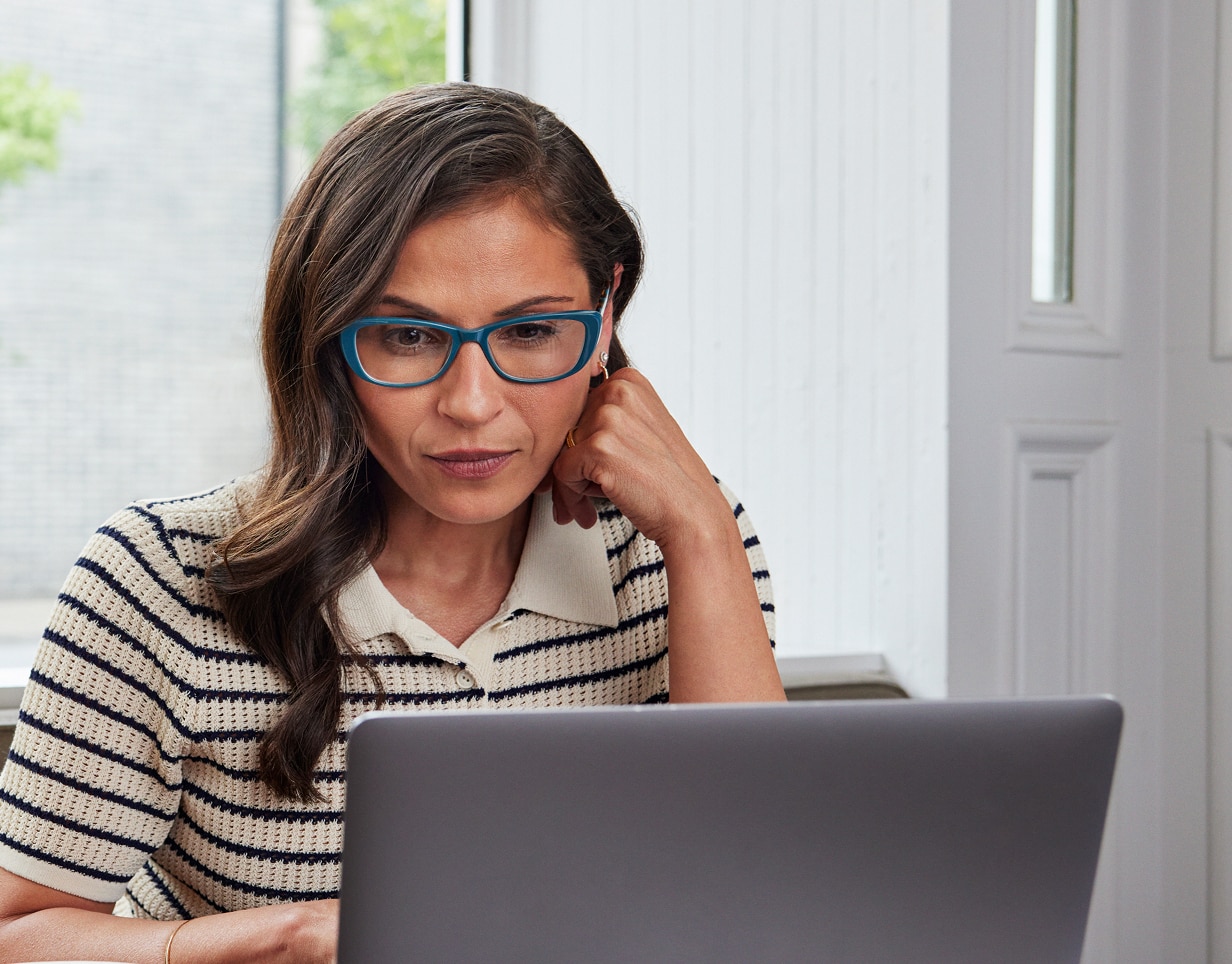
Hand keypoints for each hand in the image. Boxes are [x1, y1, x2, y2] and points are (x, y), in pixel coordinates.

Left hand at [546, 368, 729, 552]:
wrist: (692, 513)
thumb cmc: (668, 479)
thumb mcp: (641, 429)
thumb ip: (607, 418)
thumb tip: (557, 429)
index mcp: (628, 381)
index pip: (578, 410)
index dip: (581, 445)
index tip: (594, 469)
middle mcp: (618, 391)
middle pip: (566, 430)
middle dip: (574, 467)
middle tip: (591, 494)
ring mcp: (608, 417)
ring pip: (561, 452)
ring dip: (572, 485)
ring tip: (593, 504)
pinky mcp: (598, 448)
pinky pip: (561, 473)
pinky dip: (572, 496)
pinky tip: (594, 509)